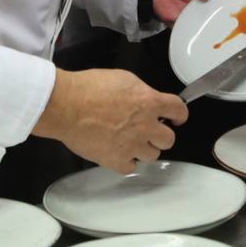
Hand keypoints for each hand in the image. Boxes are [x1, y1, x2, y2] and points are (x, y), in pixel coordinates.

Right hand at [33, 68, 186, 174]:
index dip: (179, 114)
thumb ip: (141, 92)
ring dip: (145, 148)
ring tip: (132, 141)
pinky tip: (119, 152)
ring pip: (153, 155)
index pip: (178, 110)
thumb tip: (146, 99)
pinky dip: (127, 161)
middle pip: (169, 139)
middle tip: (150, 130)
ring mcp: (132, 146)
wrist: (66, 106)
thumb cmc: (89, 88)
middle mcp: (145, 126)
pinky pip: (131, 167)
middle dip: (161, 133)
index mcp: (149, 102)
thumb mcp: (123, 78)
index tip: (176, 117)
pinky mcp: (116, 161)